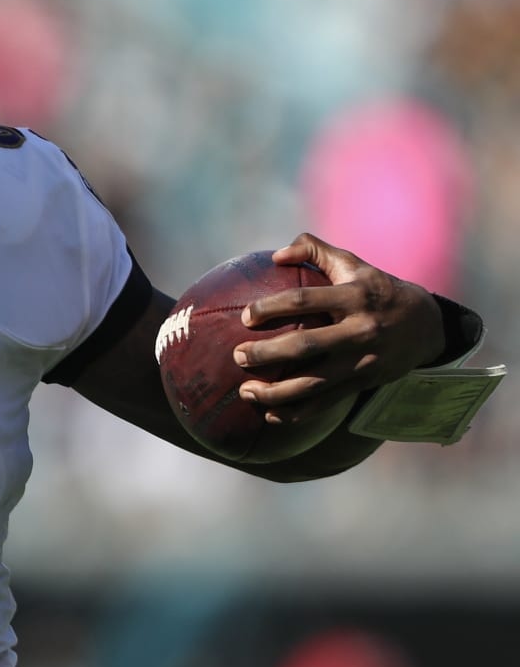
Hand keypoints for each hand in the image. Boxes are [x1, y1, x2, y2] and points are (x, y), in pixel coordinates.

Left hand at [233, 233, 446, 424]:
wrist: (428, 326)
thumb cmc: (377, 290)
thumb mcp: (354, 265)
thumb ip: (316, 251)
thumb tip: (276, 255)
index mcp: (354, 297)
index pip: (304, 300)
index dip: (271, 308)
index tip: (245, 317)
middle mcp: (359, 330)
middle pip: (305, 346)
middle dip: (266, 353)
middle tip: (237, 355)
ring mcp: (362, 360)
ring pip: (313, 382)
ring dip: (276, 392)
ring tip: (245, 391)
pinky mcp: (363, 383)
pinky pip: (326, 403)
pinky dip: (297, 413)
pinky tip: (269, 415)